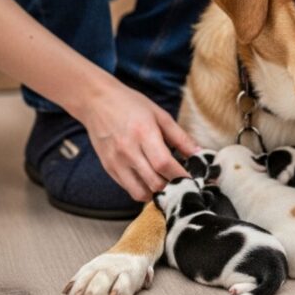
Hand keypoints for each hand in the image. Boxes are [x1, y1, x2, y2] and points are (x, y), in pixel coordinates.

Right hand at [77, 82, 199, 201]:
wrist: (96, 101)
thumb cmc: (130, 105)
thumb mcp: (159, 115)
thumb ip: (180, 137)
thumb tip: (198, 154)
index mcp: (143, 133)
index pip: (164, 164)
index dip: (181, 176)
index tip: (193, 180)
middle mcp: (128, 150)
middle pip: (154, 182)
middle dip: (172, 187)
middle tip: (182, 184)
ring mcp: (116, 162)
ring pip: (140, 193)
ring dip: (156, 193)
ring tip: (166, 184)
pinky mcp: (109, 168)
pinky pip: (128, 189)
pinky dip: (142, 189)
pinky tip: (150, 179)